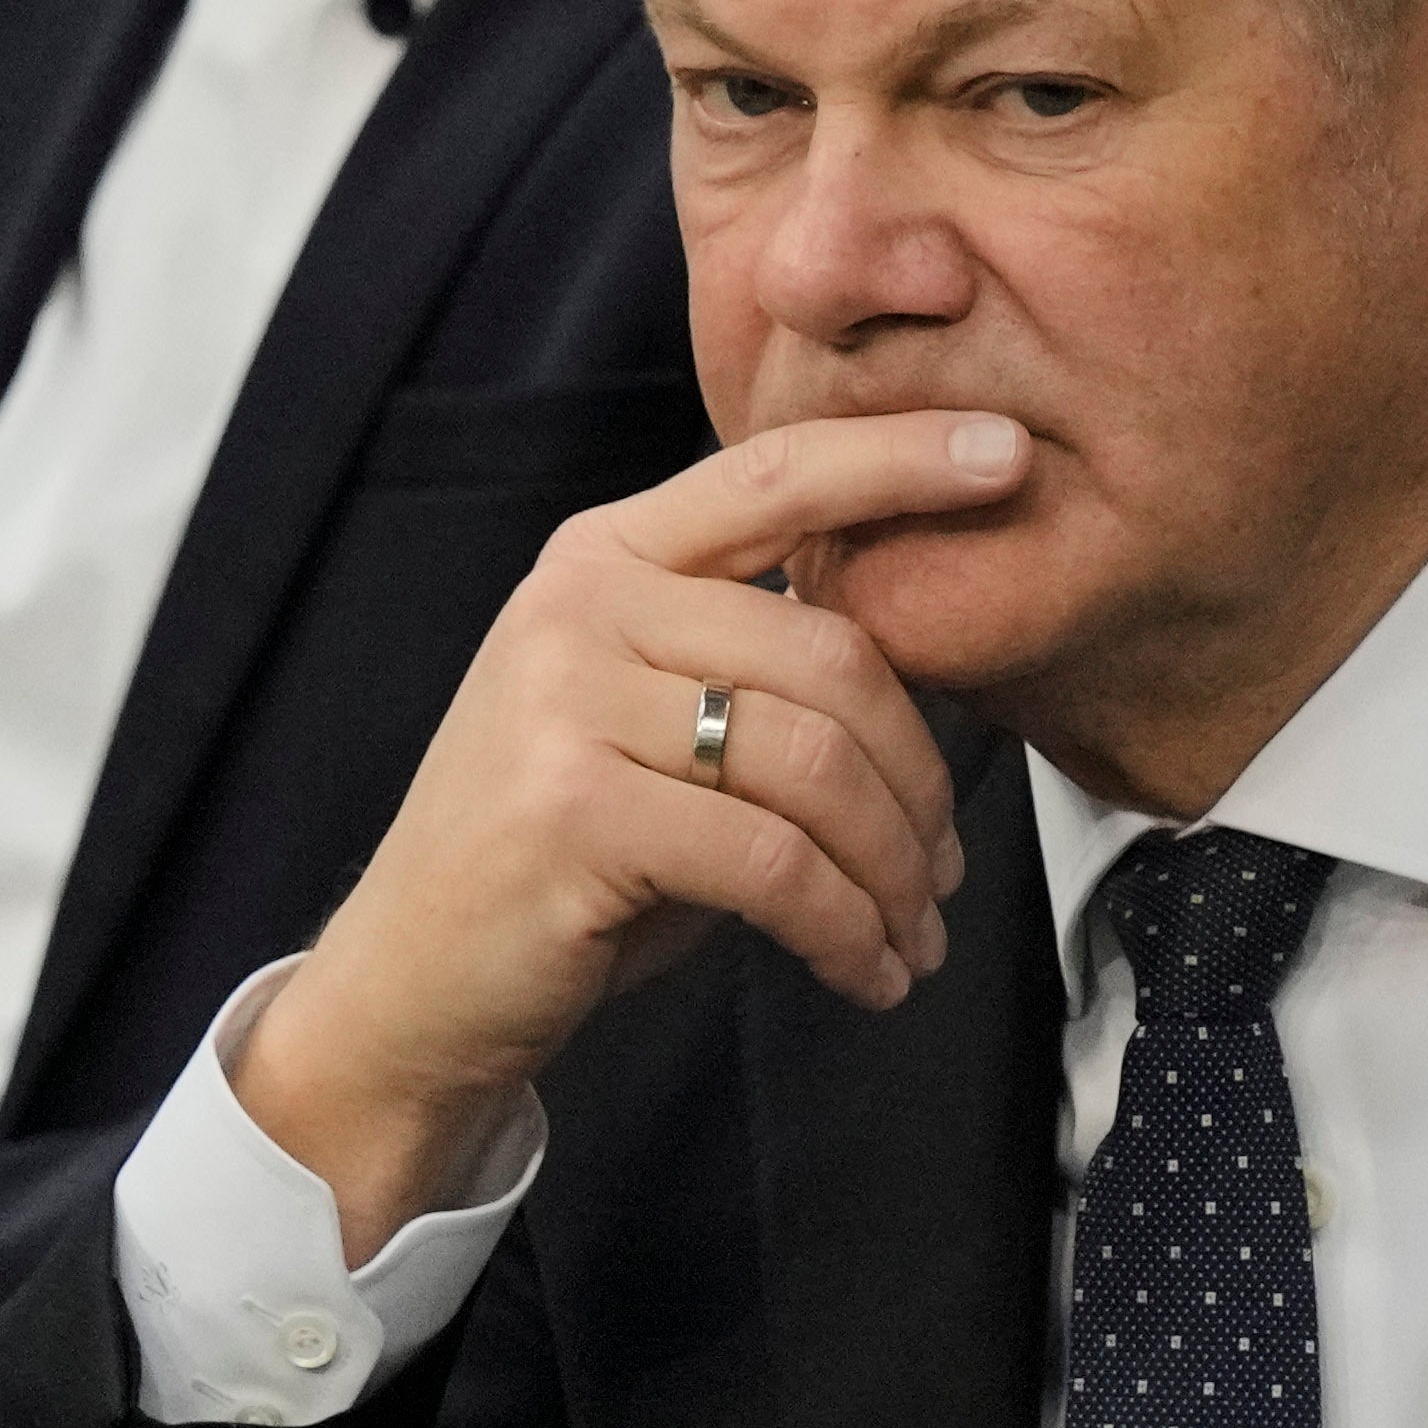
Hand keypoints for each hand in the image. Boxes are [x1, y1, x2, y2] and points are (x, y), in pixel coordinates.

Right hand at [238, 412, 1022, 1260]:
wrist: (416, 976)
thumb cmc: (564, 851)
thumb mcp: (645, 718)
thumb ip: (749, 659)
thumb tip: (933, 653)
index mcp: (601, 558)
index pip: (770, 476)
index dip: (898, 456)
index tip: (1011, 451)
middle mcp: (577, 606)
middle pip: (831, 656)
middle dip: (921, 783)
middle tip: (945, 872)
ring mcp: (564, 702)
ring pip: (817, 765)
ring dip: (895, 872)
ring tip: (910, 935)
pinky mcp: (574, 811)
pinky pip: (776, 864)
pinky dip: (847, 931)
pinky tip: (864, 973)